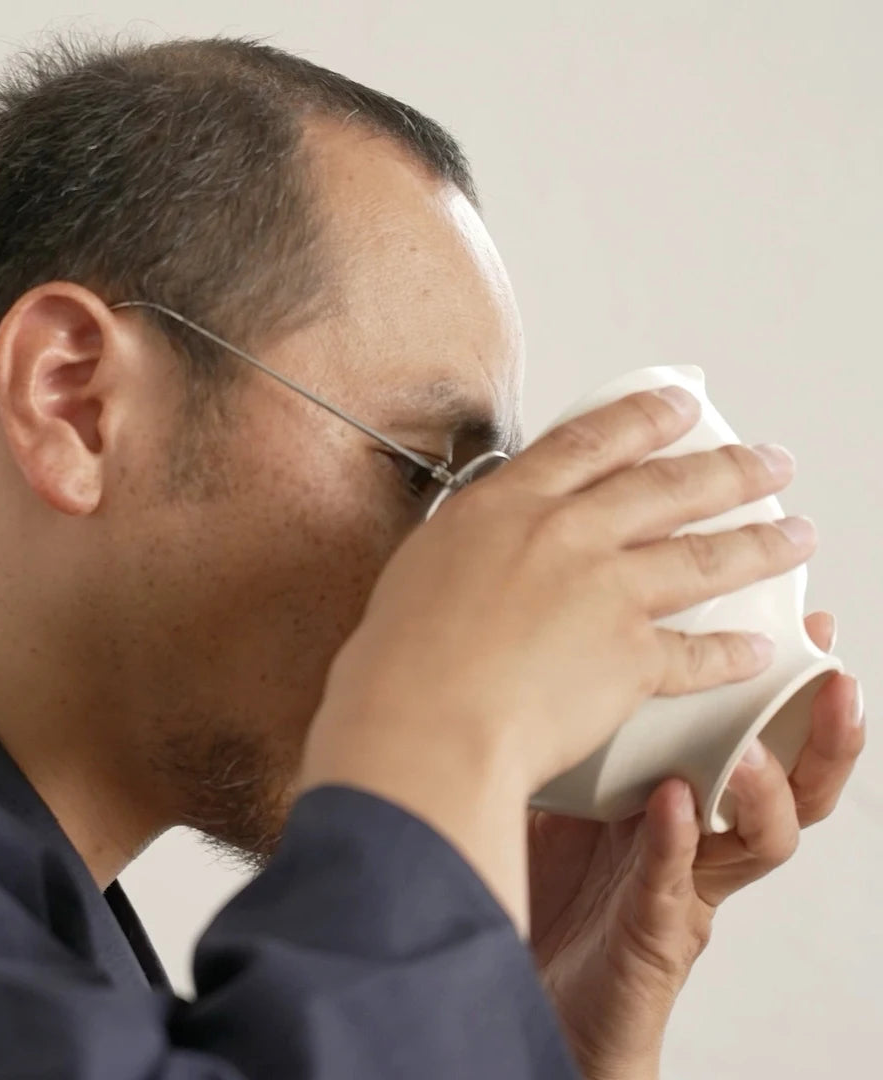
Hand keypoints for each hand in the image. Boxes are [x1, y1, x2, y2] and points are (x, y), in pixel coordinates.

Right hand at [302, 386, 814, 930]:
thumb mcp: (423, 565)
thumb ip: (475, 543)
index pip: (593, 440)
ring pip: (703, 557)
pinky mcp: (630, 658)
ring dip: (761, 545)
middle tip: (768, 461)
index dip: (645, 417)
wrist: (423, 719)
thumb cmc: (401, 655)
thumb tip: (492, 543)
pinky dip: (732, 654)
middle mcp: (568, 534)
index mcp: (510, 504)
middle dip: (730, 468)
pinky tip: (758, 649)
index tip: (681, 405)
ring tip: (798, 535)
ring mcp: (606, 592)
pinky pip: (698, 653)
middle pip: (668, 486)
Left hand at [528, 612, 864, 1079]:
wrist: (525, 979)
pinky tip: (672, 804)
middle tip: (835, 680)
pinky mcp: (655, 933)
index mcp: (686, 796)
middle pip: (795, 785)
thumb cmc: (550, 883)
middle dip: (824, 735)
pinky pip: (675, 884)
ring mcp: (686, 889)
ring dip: (764, 788)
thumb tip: (574, 642)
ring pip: (762, 840)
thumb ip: (590, 735)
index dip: (789, 685)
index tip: (810, 625)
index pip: (759, 735)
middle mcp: (702, 840)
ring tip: (749, 747)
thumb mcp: (570, 791)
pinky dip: (676, 841)